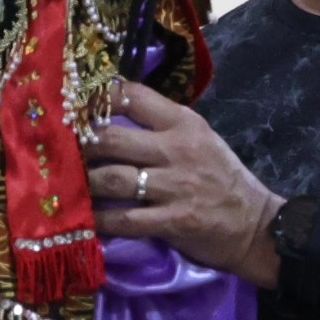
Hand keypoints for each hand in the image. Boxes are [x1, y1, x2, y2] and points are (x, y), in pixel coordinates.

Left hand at [86, 81, 284, 287]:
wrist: (254, 224)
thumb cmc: (221, 177)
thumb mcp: (199, 138)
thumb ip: (162, 125)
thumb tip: (111, 115)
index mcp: (183, 123)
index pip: (134, 96)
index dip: (99, 99)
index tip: (79, 107)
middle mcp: (177, 149)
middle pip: (112, 138)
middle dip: (82, 145)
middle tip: (64, 152)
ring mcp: (174, 186)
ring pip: (112, 179)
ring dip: (86, 184)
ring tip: (72, 185)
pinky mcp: (172, 221)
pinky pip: (124, 220)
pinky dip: (100, 220)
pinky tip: (87, 219)